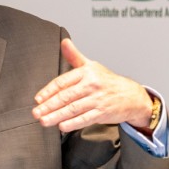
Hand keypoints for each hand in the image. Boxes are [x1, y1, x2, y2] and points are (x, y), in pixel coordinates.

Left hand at [32, 39, 153, 132]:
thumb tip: (64, 42)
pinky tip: (61, 126)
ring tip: (44, 121)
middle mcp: (91, 85)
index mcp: (86, 72)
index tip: (38, 99)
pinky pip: (85, 119)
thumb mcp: (91, 66)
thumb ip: (74, 56)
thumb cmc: (107, 81)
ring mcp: (97, 99)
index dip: (49, 91)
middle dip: (49, 106)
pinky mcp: (103, 112)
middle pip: (66, 96)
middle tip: (36, 112)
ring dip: (56, 116)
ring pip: (73, 109)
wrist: (132, 96)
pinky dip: (72, 123)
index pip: (63, 81)